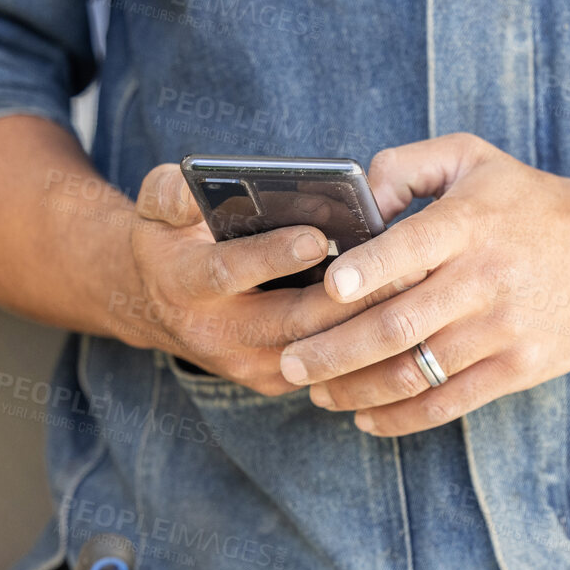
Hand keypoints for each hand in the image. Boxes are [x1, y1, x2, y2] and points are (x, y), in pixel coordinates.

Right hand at [120, 164, 398, 394]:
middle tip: (400, 266)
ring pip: (320, 348)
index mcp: (183, 284)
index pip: (228, 272)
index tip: (315, 236)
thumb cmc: (169, 239)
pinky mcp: (276, 381)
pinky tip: (404, 313)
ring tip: (415, 285)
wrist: (157, 306)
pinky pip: (329, 365)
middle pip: (292, 321)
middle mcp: (215, 334)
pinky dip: (365, 340)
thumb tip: (199, 189)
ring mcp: (247, 366)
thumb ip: (171, 192)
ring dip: (367, 321)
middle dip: (347, 297)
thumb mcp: (154, 206)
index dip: (272, 256)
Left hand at [279, 134, 569, 435]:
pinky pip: (451, 402)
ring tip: (317, 393)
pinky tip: (366, 417)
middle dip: (334, 350)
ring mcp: (505, 328)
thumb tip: (355, 198)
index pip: (408, 250)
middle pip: (398, 324)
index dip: (365, 272)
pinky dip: (403, 417)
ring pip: (418, 369)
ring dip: (357, 389)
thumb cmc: (528, 202)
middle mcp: (486, 278)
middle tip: (290, 362)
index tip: (327, 289)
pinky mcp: (521, 367)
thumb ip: (405, 165)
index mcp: (468, 223)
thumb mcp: (471, 157)